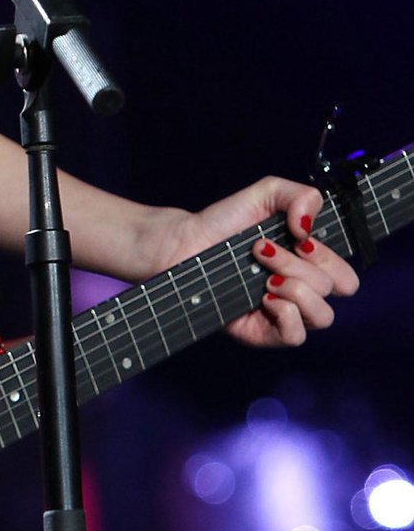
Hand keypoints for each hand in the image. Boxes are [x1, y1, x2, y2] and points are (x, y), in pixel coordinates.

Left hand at [152, 177, 359, 346]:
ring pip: (322, 315)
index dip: (327, 255)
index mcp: (309, 264)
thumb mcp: (266, 193)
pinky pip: (296, 336)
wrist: (185, 244)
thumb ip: (300, 195)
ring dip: (295, 287)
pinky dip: (286, 313)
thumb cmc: (225, 223)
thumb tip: (309, 228)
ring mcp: (285, 314)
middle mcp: (302, 290)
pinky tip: (263, 297)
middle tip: (265, 252)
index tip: (296, 237)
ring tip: (264, 276)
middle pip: (337, 289)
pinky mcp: (264, 333)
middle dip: (303, 265)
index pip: (345, 274)